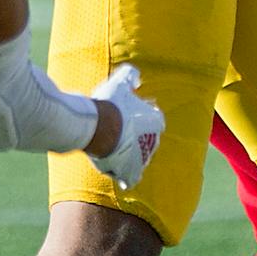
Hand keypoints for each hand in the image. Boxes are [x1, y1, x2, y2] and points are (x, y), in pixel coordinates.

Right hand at [87, 64, 163, 188]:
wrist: (99, 126)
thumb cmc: (110, 103)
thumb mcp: (120, 83)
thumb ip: (130, 76)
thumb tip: (137, 78)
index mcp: (157, 122)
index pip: (150, 121)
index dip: (136, 119)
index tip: (122, 117)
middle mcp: (155, 141)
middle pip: (143, 141)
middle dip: (131, 139)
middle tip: (113, 133)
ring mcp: (143, 158)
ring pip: (136, 160)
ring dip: (126, 158)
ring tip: (109, 150)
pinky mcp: (130, 172)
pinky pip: (130, 178)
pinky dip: (125, 178)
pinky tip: (119, 176)